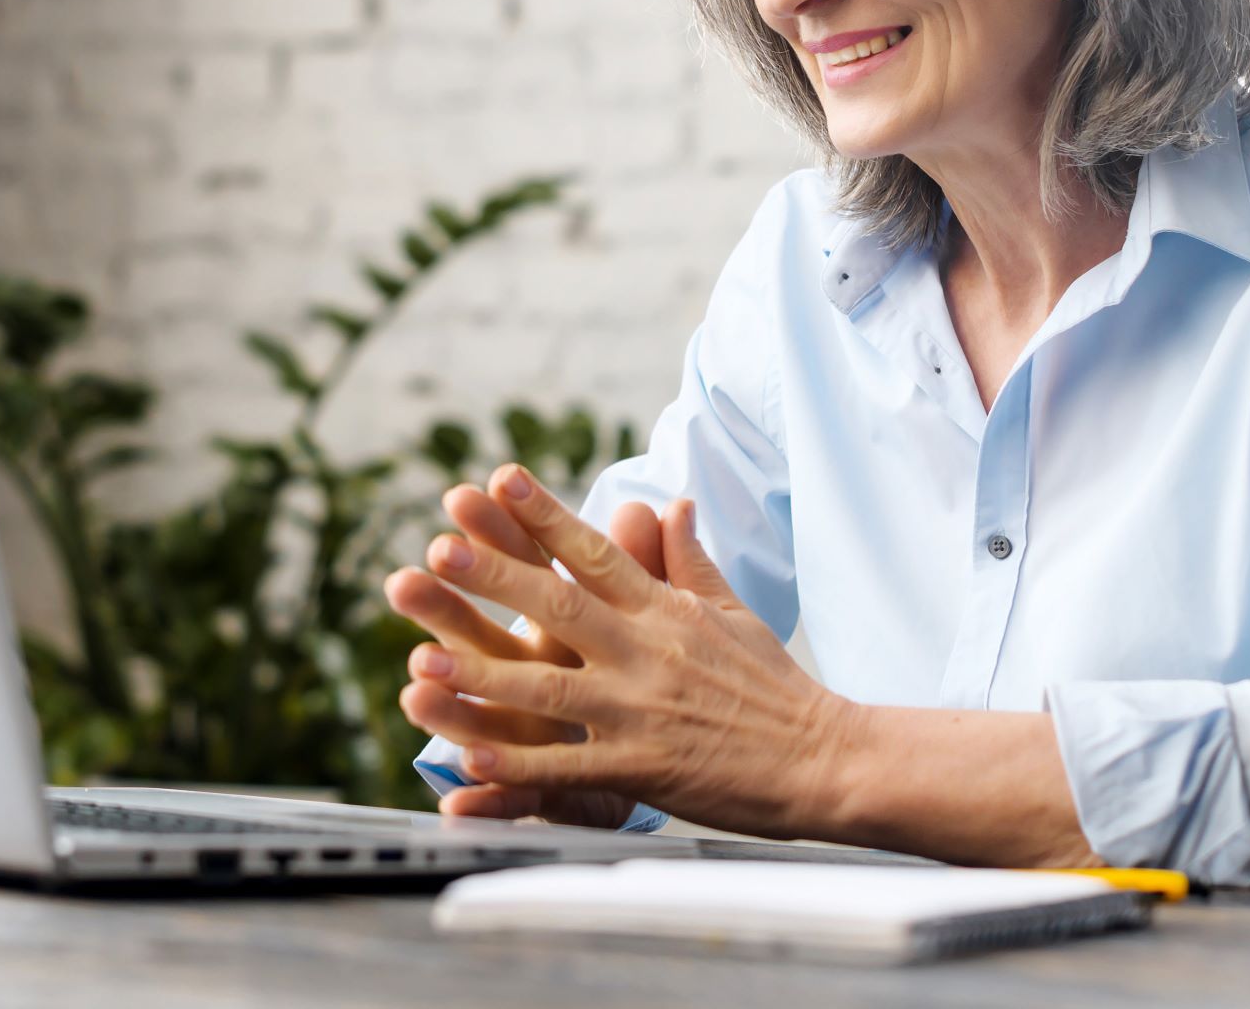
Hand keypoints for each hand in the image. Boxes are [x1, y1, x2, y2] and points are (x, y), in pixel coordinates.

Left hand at [397, 465, 866, 842]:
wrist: (825, 759)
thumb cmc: (777, 688)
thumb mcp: (734, 613)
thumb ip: (689, 560)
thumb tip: (670, 503)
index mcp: (666, 611)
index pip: (596, 552)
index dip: (545, 515)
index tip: (499, 480)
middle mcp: (647, 653)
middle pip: (560, 606)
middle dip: (495, 577)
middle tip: (440, 549)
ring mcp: (642, 712)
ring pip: (549, 688)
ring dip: (483, 676)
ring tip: (423, 662)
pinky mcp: (643, 770)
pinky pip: (569, 768)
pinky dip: (518, 766)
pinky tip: (470, 759)